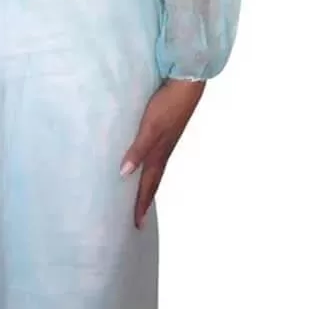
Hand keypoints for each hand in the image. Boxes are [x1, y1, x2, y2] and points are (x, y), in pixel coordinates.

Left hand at [120, 78, 205, 228]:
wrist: (185, 84)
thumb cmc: (167, 106)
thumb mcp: (150, 129)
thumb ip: (138, 150)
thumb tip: (124, 174)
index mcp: (159, 155)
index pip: (148, 186)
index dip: (142, 204)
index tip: (137, 224)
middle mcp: (163, 151)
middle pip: (153, 181)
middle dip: (145, 199)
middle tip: (139, 217)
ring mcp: (166, 140)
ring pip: (155, 167)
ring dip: (147, 182)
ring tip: (139, 193)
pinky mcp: (165, 128)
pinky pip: (155, 153)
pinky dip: (148, 162)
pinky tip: (143, 158)